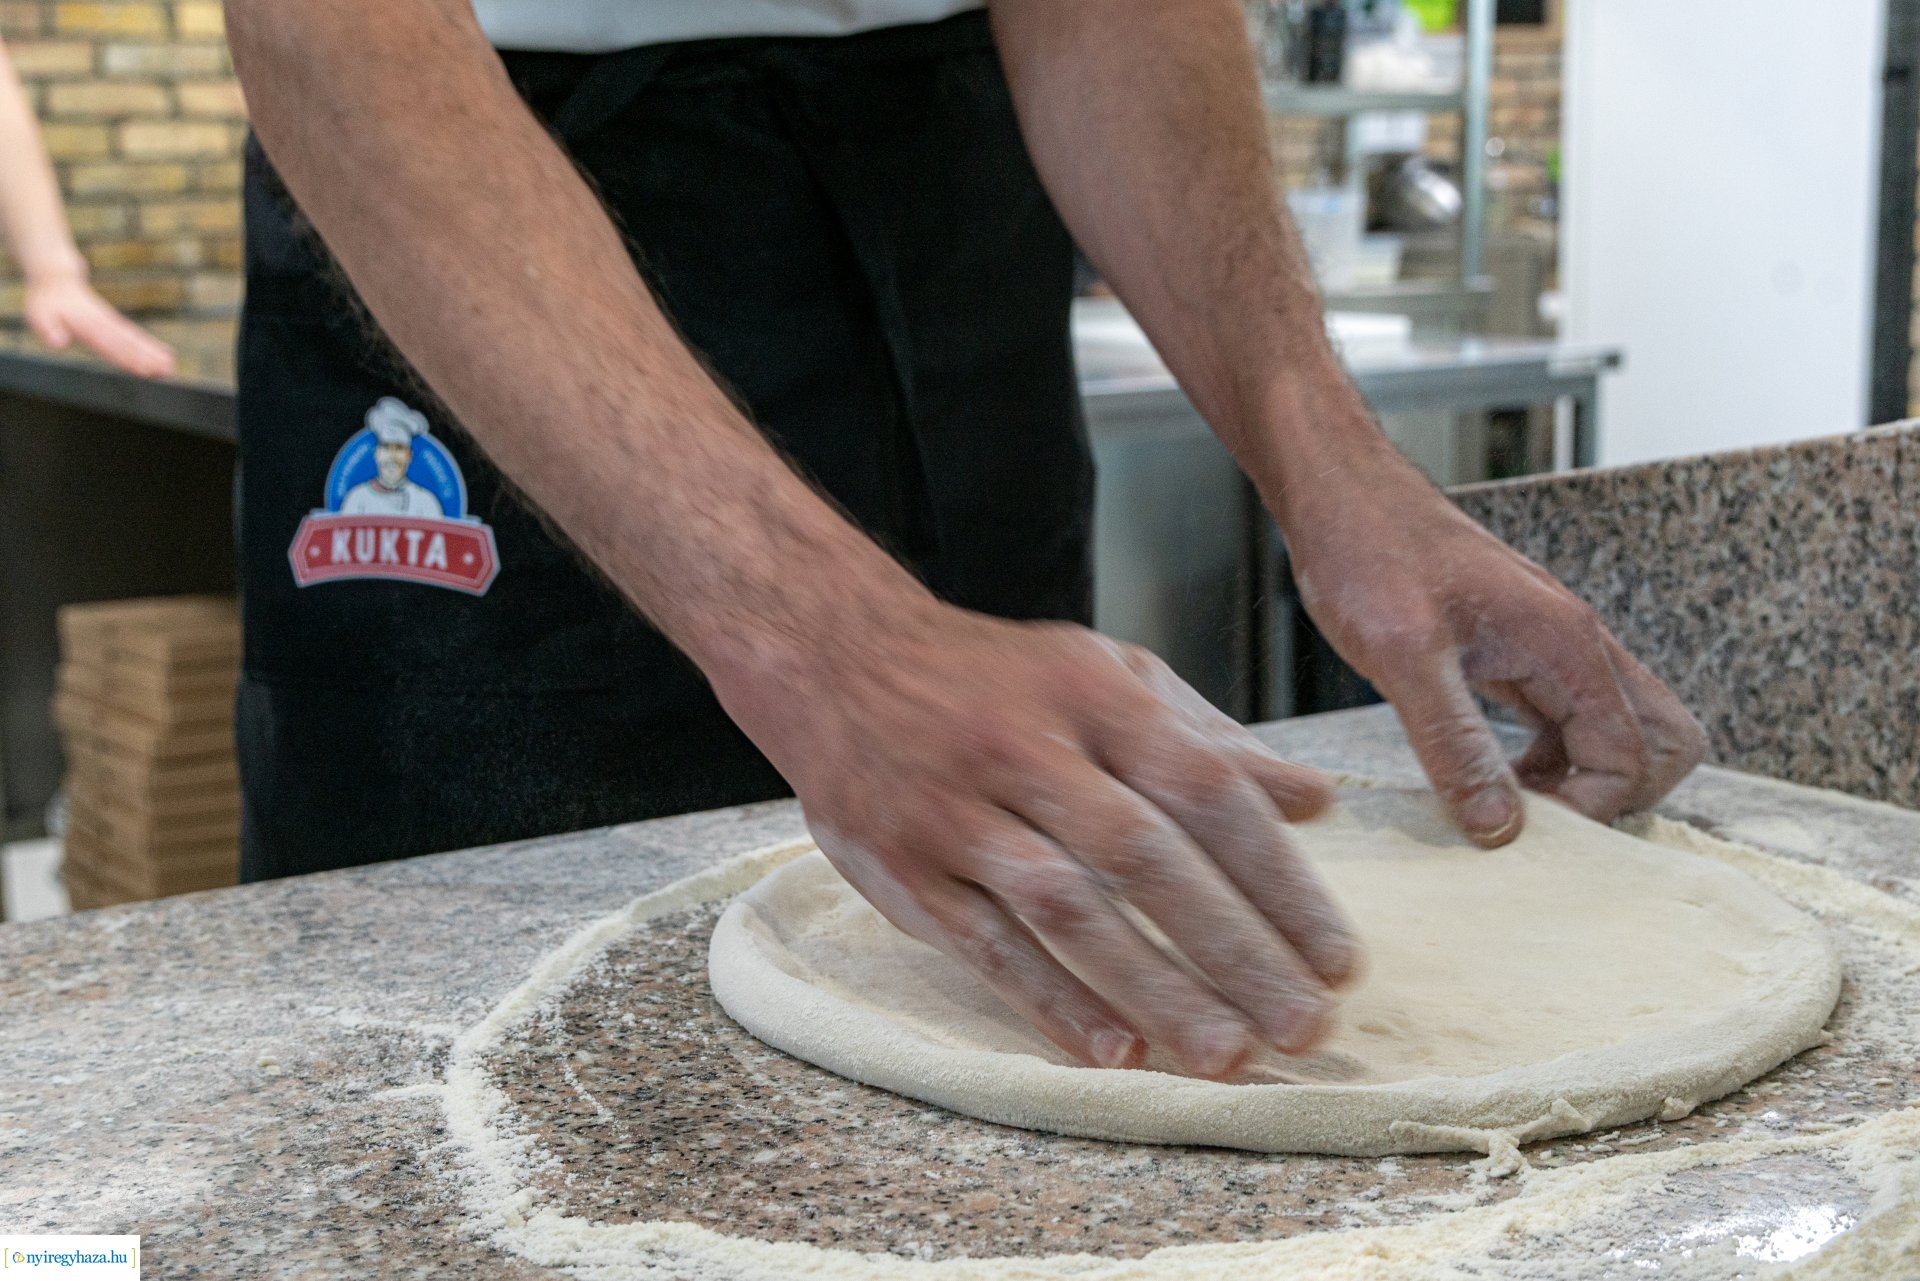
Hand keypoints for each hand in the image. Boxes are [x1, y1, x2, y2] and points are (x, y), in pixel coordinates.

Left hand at [25, 269, 176, 377]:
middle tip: (167, 372)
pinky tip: (165, 355)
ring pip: (135, 339)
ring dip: (154, 354)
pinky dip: (151, 345)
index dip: (128, 358)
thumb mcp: (38, 314)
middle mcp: (103, 324)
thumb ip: (48, 329)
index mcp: (87, 325)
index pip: (110, 345)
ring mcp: (112, 323)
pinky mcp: (114, 324)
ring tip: (171, 367)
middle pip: (129, 343)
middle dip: (148, 358)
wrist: (57, 278)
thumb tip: (58, 344)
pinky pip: (135, 336)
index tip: (145, 370)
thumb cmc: (46, 300)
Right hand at [726, 600, 1360, 1078]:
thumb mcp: (1106, 676)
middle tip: (1304, 1027)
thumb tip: (1313, 801)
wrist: (838, 659)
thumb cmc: (995, 679)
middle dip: (1235, 949)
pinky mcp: (904, 865)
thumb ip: (1209, 739)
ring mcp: (960, 810)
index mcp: (1095, 696)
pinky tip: (1114, 1052)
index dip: (1278, 879)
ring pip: (1067, 906)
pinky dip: (1049, 1000)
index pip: (1206, 791)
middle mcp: (1029, 749)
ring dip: (1154, 987)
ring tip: (1226, 1057)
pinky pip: (983, 942)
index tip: (1335, 957)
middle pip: (1146, 857)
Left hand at [1275, 436, 1706, 843]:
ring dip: (1576, 781)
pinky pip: (1561, 720)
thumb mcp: (1402, 655)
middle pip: (1658, 740)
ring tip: (1499, 805)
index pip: (1631, 755)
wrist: (1339, 493)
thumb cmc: (1368, 550)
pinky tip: (1482, 774)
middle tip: (1535, 822)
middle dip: (1617, 795)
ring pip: (1612, 731)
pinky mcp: (1514, 653)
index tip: (1516, 827)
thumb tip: (1499, 827)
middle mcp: (1574, 643)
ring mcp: (1548, 647)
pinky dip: (1544, 761)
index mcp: (1566, 642)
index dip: (1587, 807)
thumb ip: (1454, 741)